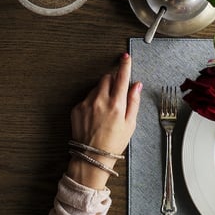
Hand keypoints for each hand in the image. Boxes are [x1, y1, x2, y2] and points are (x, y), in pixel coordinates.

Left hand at [68, 53, 141, 187]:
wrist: (92, 156)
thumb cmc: (114, 143)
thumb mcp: (130, 124)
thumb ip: (134, 102)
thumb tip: (136, 85)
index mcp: (117, 105)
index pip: (122, 78)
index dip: (125, 65)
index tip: (125, 57)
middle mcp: (100, 101)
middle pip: (107, 78)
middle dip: (112, 81)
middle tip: (116, 93)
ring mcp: (87, 104)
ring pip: (96, 87)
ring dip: (102, 91)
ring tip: (105, 109)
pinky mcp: (77, 108)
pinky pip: (87, 97)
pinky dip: (92, 101)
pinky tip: (95, 115)